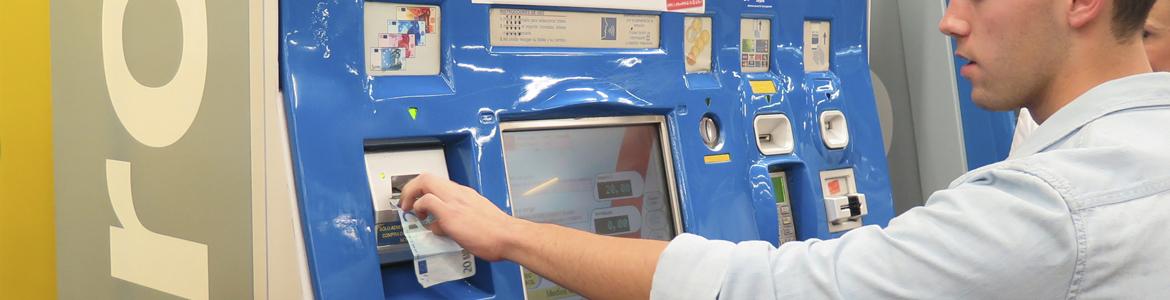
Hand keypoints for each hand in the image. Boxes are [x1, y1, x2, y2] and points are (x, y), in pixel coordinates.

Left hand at [398, 173, 524, 260]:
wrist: (508, 237)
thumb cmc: (497, 232)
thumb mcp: (476, 217)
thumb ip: (459, 217)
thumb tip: (442, 225)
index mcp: (465, 194)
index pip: (437, 182)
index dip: (421, 189)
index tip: (416, 199)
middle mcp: (458, 193)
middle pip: (426, 176)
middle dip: (410, 188)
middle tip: (406, 202)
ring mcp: (454, 201)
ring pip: (424, 182)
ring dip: (411, 196)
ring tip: (410, 210)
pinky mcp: (451, 214)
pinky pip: (427, 202)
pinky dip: (420, 209)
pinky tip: (424, 220)